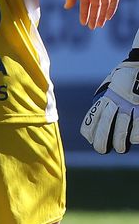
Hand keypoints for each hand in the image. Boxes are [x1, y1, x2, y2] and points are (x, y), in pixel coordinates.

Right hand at [64, 0, 119, 29]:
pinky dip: (111, 8)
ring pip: (105, 5)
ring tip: (99, 25)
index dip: (84, 14)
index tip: (83, 23)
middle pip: (96, 6)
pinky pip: (114, 0)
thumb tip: (66, 8)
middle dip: (94, 16)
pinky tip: (108, 17)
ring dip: (102, 15)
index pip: (86, 4)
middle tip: (93, 27)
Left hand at [81, 38, 138, 152]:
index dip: (89, 130)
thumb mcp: (112, 82)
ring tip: (119, 148)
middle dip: (101, 141)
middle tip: (102, 150)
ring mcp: (132, 106)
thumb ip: (106, 94)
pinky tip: (134, 139)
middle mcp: (117, 102)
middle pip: (105, 126)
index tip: (89, 138)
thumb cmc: (128, 74)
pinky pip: (138, 128)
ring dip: (119, 142)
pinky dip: (136, 136)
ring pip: (122, 130)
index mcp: (107, 97)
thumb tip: (99, 104)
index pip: (93, 117)